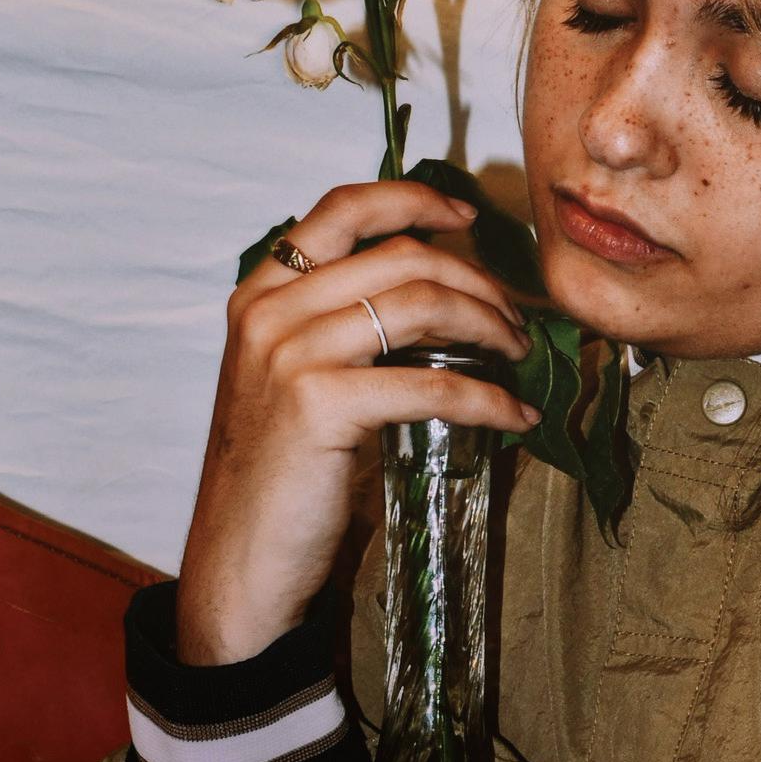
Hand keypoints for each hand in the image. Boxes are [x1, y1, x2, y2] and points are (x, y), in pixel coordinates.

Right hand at [178, 179, 540, 664]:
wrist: (241, 563)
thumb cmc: (284, 475)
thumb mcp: (300, 379)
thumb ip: (347, 328)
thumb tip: (446, 298)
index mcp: (260, 292)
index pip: (342, 209)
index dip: (414, 198)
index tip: (468, 217)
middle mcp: (268, 310)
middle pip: (401, 256)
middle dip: (477, 280)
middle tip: (515, 319)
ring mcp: (287, 353)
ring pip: (422, 304)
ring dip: (491, 326)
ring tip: (519, 356)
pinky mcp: (318, 404)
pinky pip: (432, 384)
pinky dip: (488, 397)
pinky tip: (515, 415)